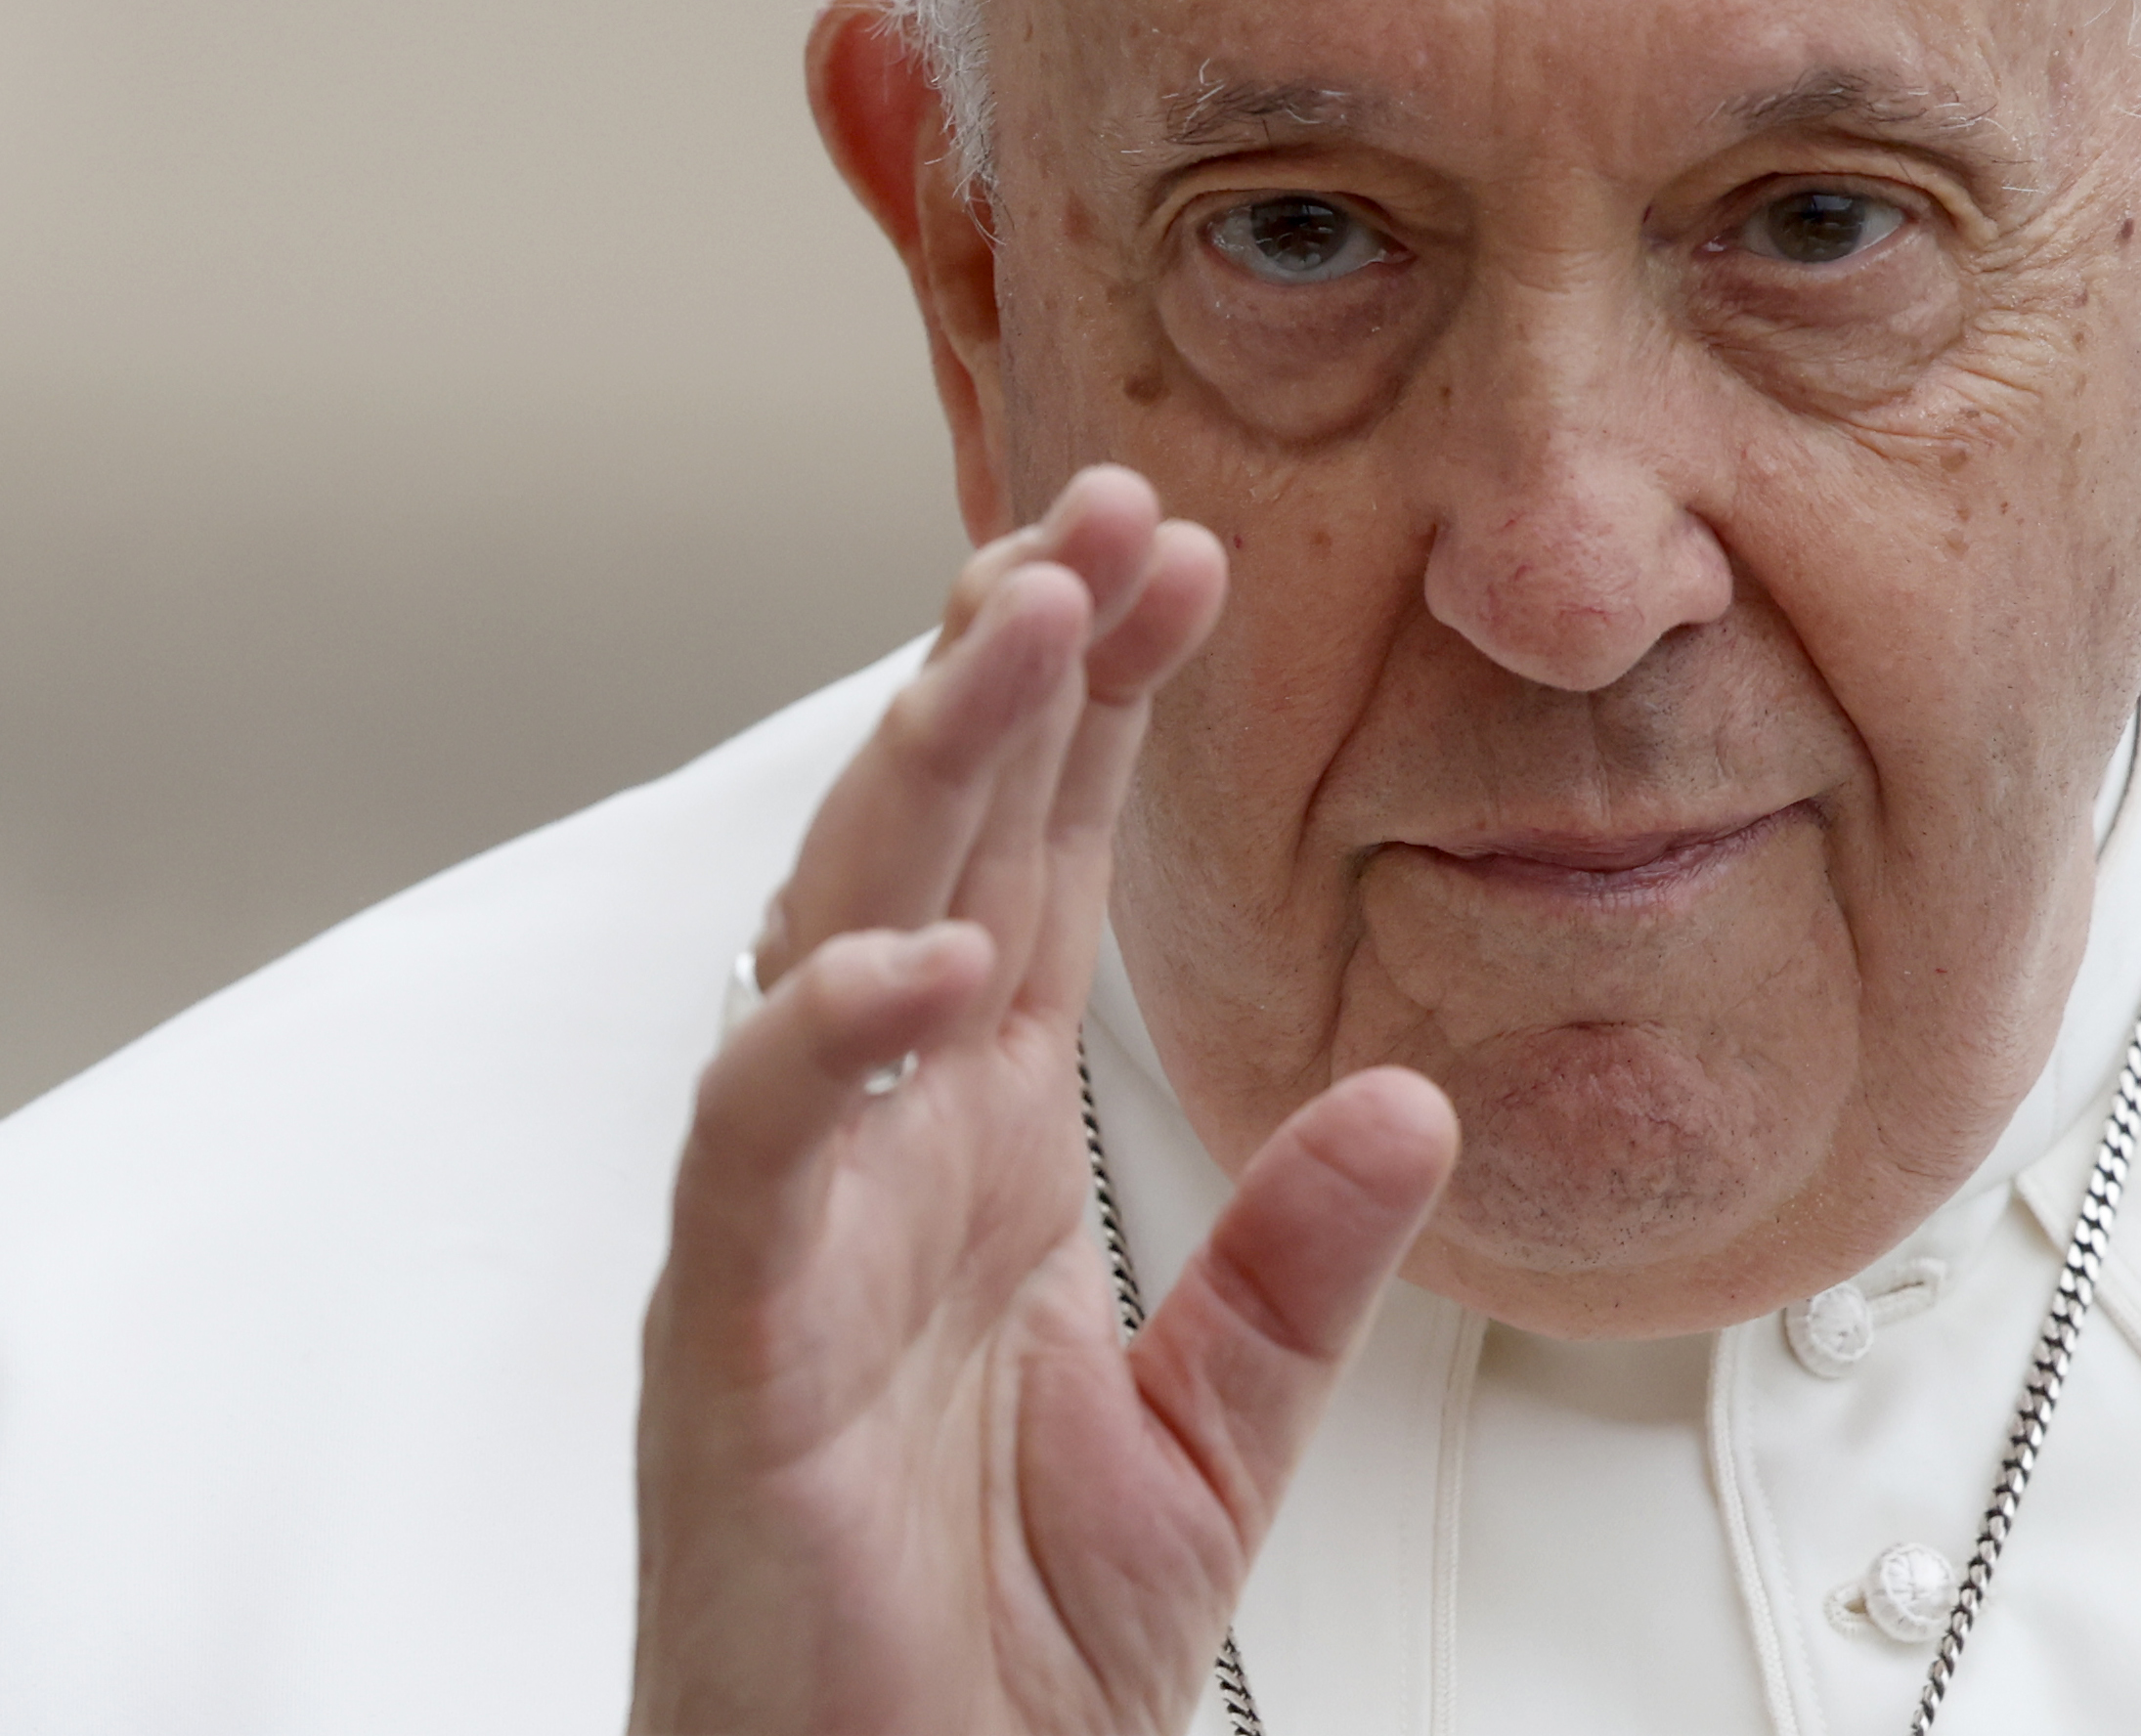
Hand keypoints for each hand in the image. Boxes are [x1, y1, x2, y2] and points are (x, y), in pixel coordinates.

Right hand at [629, 466, 1459, 1734]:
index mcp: (984, 1145)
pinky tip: (915, 950)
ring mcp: (795, 1228)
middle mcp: (884, 1147)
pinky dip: (819, 1040)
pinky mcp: (729, 1342)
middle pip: (937, 850)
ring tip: (1015, 622)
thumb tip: (1411, 1094)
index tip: (1189, 564)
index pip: (1040, 873)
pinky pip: (758, 1156)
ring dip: (920, 775)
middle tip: (1106, 517)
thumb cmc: (1006, 1641)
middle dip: (1014, 674)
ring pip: (831, 936)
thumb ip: (1300, 1262)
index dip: (1102, 715)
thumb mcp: (1213, 1430)